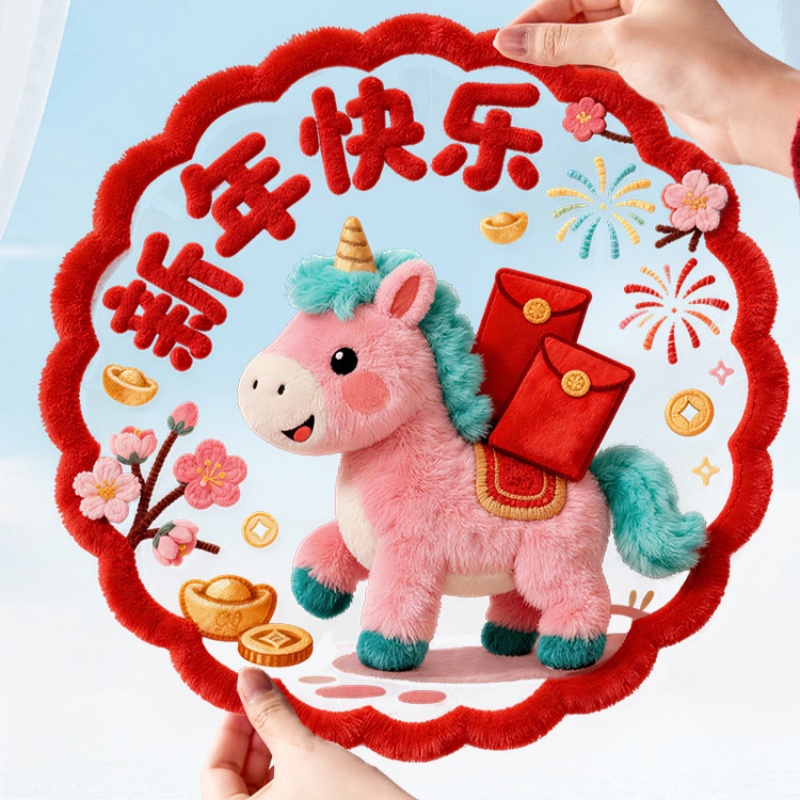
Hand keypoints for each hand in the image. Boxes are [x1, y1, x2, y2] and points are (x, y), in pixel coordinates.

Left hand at [202, 668, 414, 799]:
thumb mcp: (304, 753)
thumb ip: (271, 714)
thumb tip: (248, 679)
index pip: (212, 770)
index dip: (229, 728)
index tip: (248, 698)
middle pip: (234, 781)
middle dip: (255, 738)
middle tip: (275, 704)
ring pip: (261, 790)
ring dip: (275, 753)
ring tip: (298, 724)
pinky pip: (285, 799)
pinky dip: (292, 773)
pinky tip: (312, 750)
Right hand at [494, 0, 799, 175]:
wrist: (740, 109)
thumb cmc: (691, 63)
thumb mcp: (618, 45)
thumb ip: (560, 44)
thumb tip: (509, 42)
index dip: (535, 18)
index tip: (502, 42)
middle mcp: (644, 3)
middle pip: (579, 16)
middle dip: (546, 41)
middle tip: (511, 64)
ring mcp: (647, 36)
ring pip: (590, 43)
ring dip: (563, 62)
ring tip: (532, 80)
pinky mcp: (649, 68)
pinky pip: (604, 66)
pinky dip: (583, 78)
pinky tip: (563, 90)